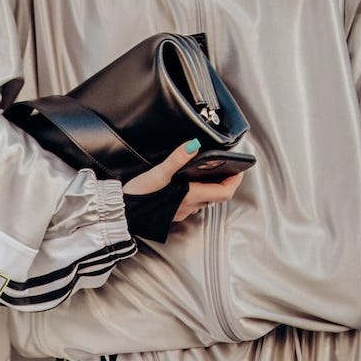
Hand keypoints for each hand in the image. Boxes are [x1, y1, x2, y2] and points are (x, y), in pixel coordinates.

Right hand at [123, 139, 244, 223]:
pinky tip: (186, 185)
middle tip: (226, 169)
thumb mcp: (158, 173)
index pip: (225, 192)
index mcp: (191, 196)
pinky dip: (196, 194)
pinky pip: (191, 205)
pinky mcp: (171, 214)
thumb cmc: (139, 196)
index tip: (239, 169)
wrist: (122, 215)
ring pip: (204, 201)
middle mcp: (190, 207)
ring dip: (210, 189)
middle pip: (216, 197)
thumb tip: (194, 144)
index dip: (235, 181)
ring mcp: (181, 212)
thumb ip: (177, 159)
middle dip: (224, 183)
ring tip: (208, 174)